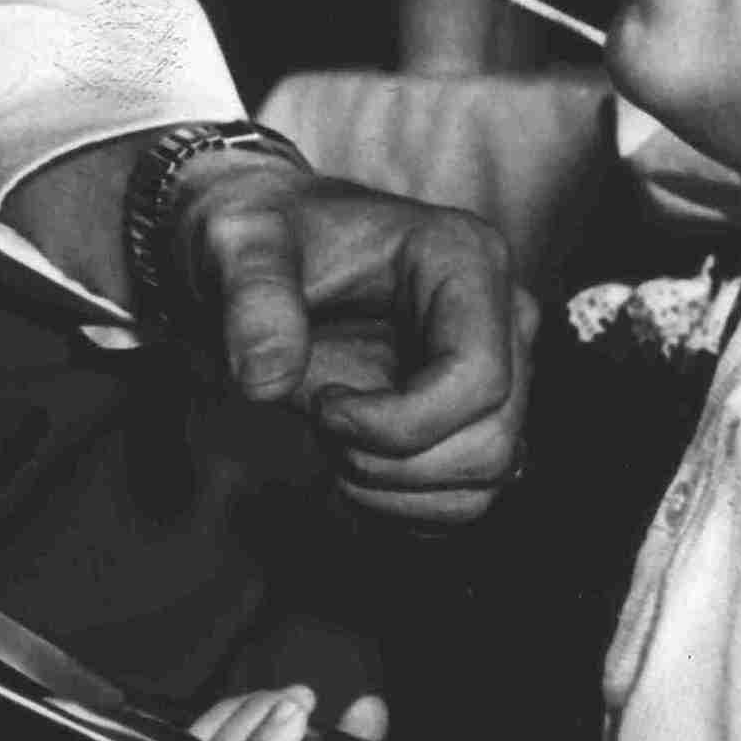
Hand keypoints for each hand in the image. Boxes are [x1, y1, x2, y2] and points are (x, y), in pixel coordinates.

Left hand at [169, 162, 533, 524]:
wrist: (263, 257)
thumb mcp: (238, 243)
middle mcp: (502, 312)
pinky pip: (467, 495)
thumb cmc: (261, 237)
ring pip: (488, 476)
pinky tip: (350, 458)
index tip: (322, 406)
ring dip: (395, 486)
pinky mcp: (478, 415)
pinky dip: (403, 503)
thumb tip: (266, 379)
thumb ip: (252, 297)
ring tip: (333, 437)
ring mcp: (501, 367)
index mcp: (465, 257)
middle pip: (492, 440)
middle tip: (321, 422)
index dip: (399, 422)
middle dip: (392, 460)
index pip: (479, 377)